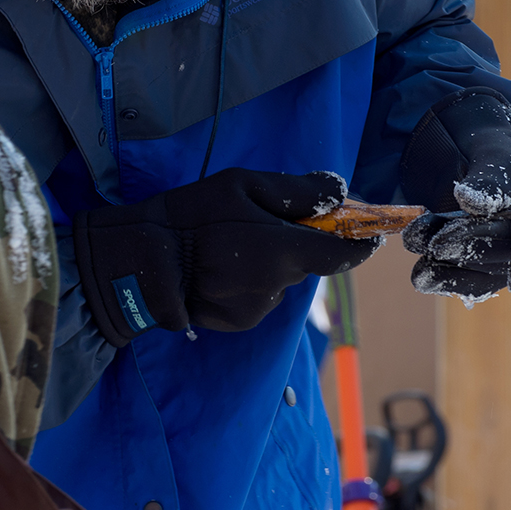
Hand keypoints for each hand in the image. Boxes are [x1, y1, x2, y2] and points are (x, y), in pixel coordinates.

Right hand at [74, 168, 378, 345]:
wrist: (137, 263)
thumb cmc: (189, 215)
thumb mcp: (242, 185)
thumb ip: (297, 190)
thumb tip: (340, 190)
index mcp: (283, 251)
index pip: (343, 256)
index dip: (361, 244)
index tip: (373, 234)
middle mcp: (276, 287)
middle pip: (308, 263)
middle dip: (298, 244)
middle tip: (264, 222)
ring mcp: (256, 310)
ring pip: (282, 280)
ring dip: (271, 263)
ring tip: (230, 245)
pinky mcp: (238, 323)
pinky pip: (259, 297)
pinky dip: (250, 282)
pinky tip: (220, 268)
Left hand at [399, 88, 510, 300]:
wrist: (467, 153)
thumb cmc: (490, 150)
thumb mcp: (494, 153)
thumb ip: (490, 177)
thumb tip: (474, 202)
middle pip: (506, 254)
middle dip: (470, 247)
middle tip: (435, 242)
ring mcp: (505, 254)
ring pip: (483, 272)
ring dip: (449, 266)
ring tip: (418, 251)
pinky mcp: (481, 265)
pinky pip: (467, 280)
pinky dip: (444, 278)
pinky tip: (423, 275)